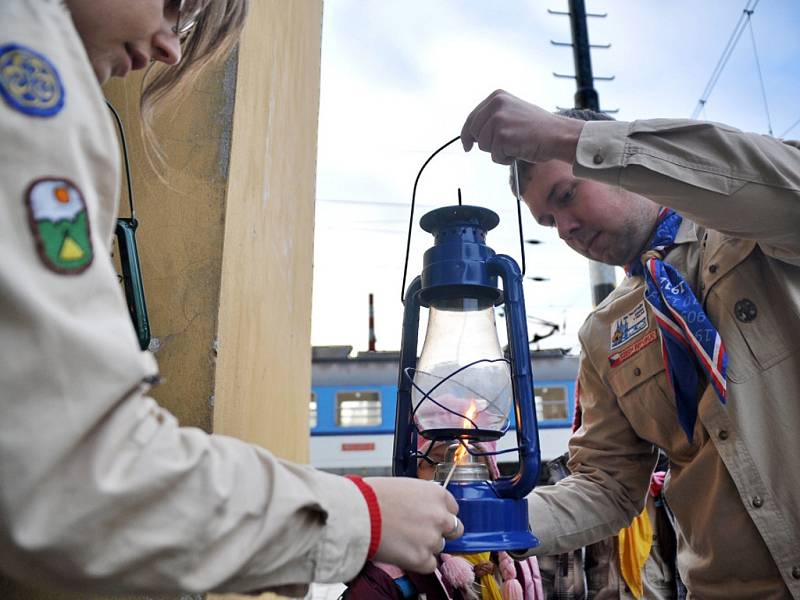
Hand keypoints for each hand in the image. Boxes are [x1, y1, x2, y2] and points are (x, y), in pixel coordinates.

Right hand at [366, 477, 462, 572]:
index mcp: (436, 494)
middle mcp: (440, 516)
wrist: (357, 513)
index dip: (440, 513)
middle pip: (454, 529)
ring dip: (425, 545)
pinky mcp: (422, 559)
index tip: (430, 518)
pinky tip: (402, 552)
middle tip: (421, 532)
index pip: (453, 508)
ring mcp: (432, 539)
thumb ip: (422, 499)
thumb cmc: (372, 496)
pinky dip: (418, 562)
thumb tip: (423, 509)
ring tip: (402, 539)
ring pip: (439, 546)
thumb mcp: (405, 486)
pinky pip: (430, 565)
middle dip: (440, 531)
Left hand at [460, 89, 584, 164]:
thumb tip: (472, 135)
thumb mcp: (512, 113)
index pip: (472, 118)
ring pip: (483, 146)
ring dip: (498, 152)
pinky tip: (519, 150)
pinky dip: (505, 159)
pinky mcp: (502, 136)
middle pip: (474, 133)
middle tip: (506, 145)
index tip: (467, 145)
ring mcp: (498, 120)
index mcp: (496, 97)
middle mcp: (495, 105)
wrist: (558, 134)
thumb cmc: (539, 128)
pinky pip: (494, 156)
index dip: (467, 134)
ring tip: (517, 144)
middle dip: (486, 144)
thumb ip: (494, 118)